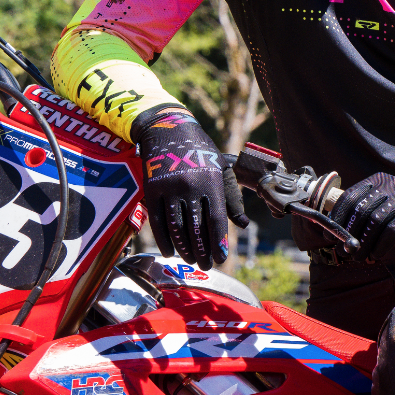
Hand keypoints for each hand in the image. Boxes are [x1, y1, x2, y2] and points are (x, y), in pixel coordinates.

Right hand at [133, 106, 247, 267]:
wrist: (168, 130)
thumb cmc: (200, 152)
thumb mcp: (220, 168)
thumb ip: (230, 197)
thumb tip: (242, 224)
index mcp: (211, 181)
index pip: (216, 219)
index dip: (218, 242)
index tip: (220, 258)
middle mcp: (191, 186)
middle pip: (196, 228)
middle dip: (202, 251)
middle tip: (205, 265)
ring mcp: (170, 189)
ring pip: (176, 228)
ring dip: (184, 248)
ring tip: (190, 260)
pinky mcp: (152, 190)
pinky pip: (157, 221)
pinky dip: (163, 240)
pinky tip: (170, 251)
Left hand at [335, 173, 394, 255]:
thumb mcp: (384, 210)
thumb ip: (364, 216)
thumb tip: (335, 234)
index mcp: (379, 181)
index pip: (349, 197)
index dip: (336, 218)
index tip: (329, 235)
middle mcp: (391, 184)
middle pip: (361, 211)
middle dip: (349, 235)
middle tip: (345, 252)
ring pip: (375, 222)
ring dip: (364, 244)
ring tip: (360, 258)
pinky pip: (392, 231)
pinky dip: (381, 246)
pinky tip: (377, 255)